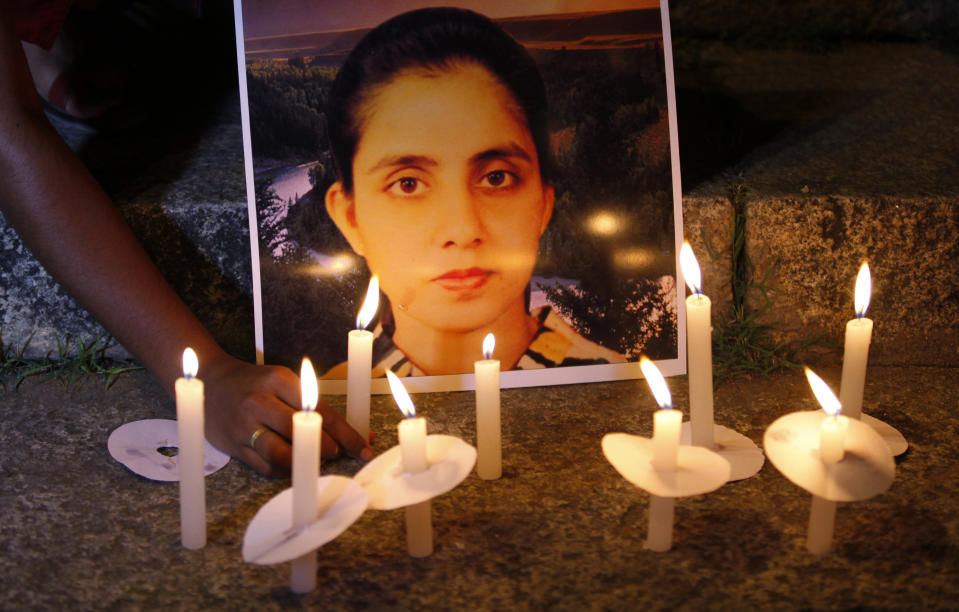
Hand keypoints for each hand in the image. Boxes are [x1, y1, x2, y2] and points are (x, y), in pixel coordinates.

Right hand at [200, 355, 372, 476]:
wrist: (207, 381)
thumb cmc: (255, 383)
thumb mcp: (283, 381)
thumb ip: (313, 405)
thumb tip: (354, 432)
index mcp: (280, 381)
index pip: (322, 411)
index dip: (346, 434)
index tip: (364, 447)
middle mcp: (261, 402)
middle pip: (304, 432)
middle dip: (328, 448)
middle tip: (339, 454)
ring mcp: (244, 425)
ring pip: (282, 453)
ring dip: (306, 461)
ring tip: (317, 460)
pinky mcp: (233, 445)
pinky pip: (265, 466)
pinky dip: (285, 470)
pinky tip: (296, 467)